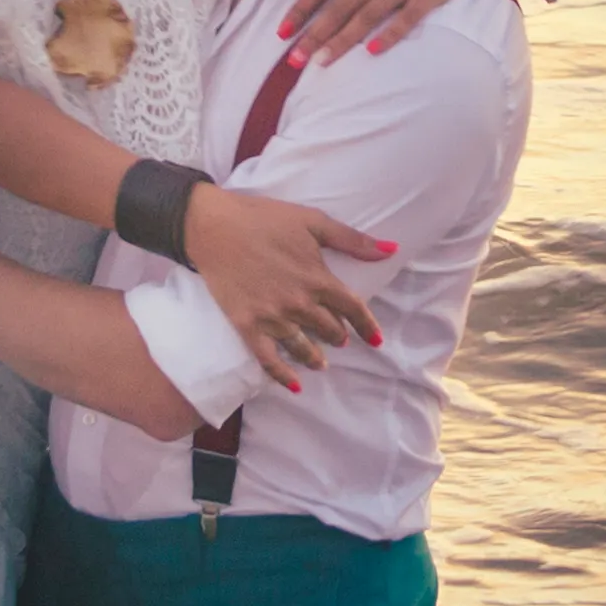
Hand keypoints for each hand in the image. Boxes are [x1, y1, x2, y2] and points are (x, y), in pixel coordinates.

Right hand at [186, 178, 390, 388]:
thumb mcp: (313, 221)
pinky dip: (284, 376)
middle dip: (337, 335)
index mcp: (318, 278)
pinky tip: (295, 386)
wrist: (214, 226)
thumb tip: (391, 250)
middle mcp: (300, 303)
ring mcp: (273, 317)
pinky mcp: (247, 325)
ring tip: (320, 362)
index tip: (376, 339)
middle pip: (329, 330)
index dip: (367, 326)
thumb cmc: (264, 218)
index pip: (353, 309)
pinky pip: (269, 360)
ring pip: (304, 348)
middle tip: (338, 339)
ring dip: (315, 357)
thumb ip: (353, 240)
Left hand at [276, 0, 490, 63]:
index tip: (283, 32)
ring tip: (323, 61)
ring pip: (369, 15)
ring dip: (344, 40)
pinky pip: (409, 16)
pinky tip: (374, 51)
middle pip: (341, 6)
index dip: (301, 9)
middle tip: (296, 60)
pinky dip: (392, 33)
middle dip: (316, 34)